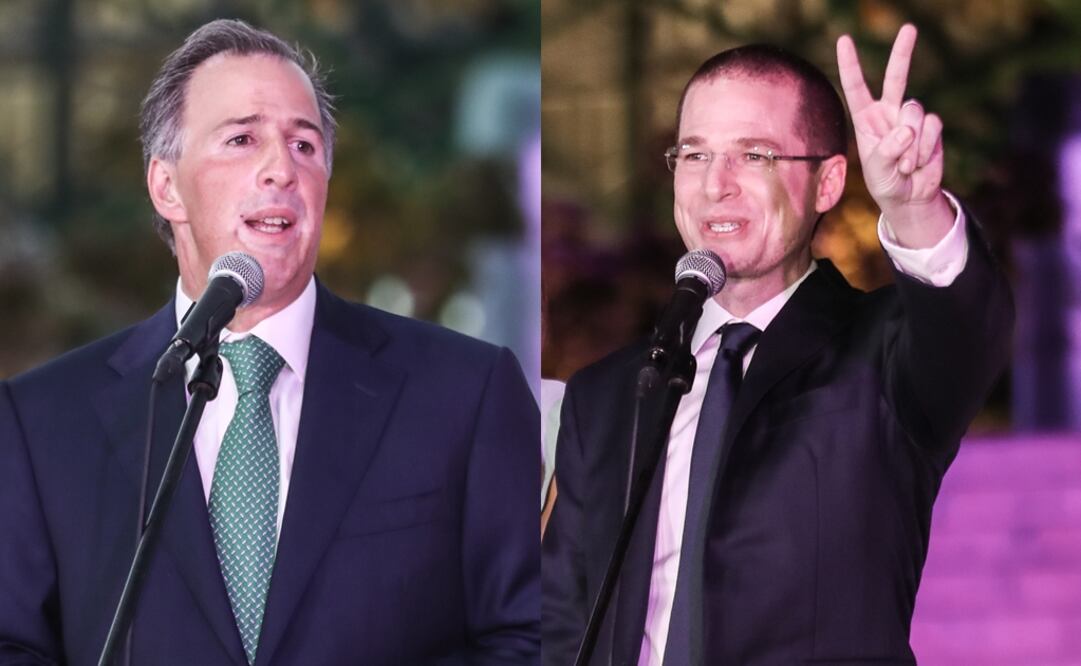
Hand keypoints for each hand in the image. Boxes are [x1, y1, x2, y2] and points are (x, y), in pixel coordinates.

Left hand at [837, 24, 948, 231]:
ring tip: (904, 165)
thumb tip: (907, 129)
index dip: (850, 64)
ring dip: (910, 144)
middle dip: (902, 52)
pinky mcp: (931, 127)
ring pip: (914, 112)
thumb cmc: (885, 183)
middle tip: (909, 27)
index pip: (856, 87)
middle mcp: (888, 113)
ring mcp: (911, 118)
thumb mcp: (877, 171)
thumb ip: (886, 150)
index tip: (844, 40)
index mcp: (866, 119)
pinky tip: (919, 163)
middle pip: (896, 77)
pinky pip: (931, 127)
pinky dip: (924, 148)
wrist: (910, 197)